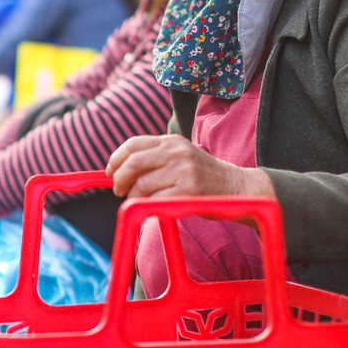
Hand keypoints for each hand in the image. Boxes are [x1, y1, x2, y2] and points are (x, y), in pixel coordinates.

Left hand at [105, 134, 275, 198]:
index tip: (109, 172)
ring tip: (138, 201)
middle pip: (132, 163)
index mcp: (171, 141)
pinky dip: (148, 206)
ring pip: (141, 184)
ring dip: (133, 196)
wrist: (238, 187)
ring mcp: (183, 170)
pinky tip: (153, 207)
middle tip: (118, 190)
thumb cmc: (203, 176)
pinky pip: (156, 200)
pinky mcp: (189, 190)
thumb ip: (154, 159)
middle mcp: (176, 151)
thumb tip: (118, 171)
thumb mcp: (180, 157)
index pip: (133, 144)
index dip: (115, 159)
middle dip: (119, 179)